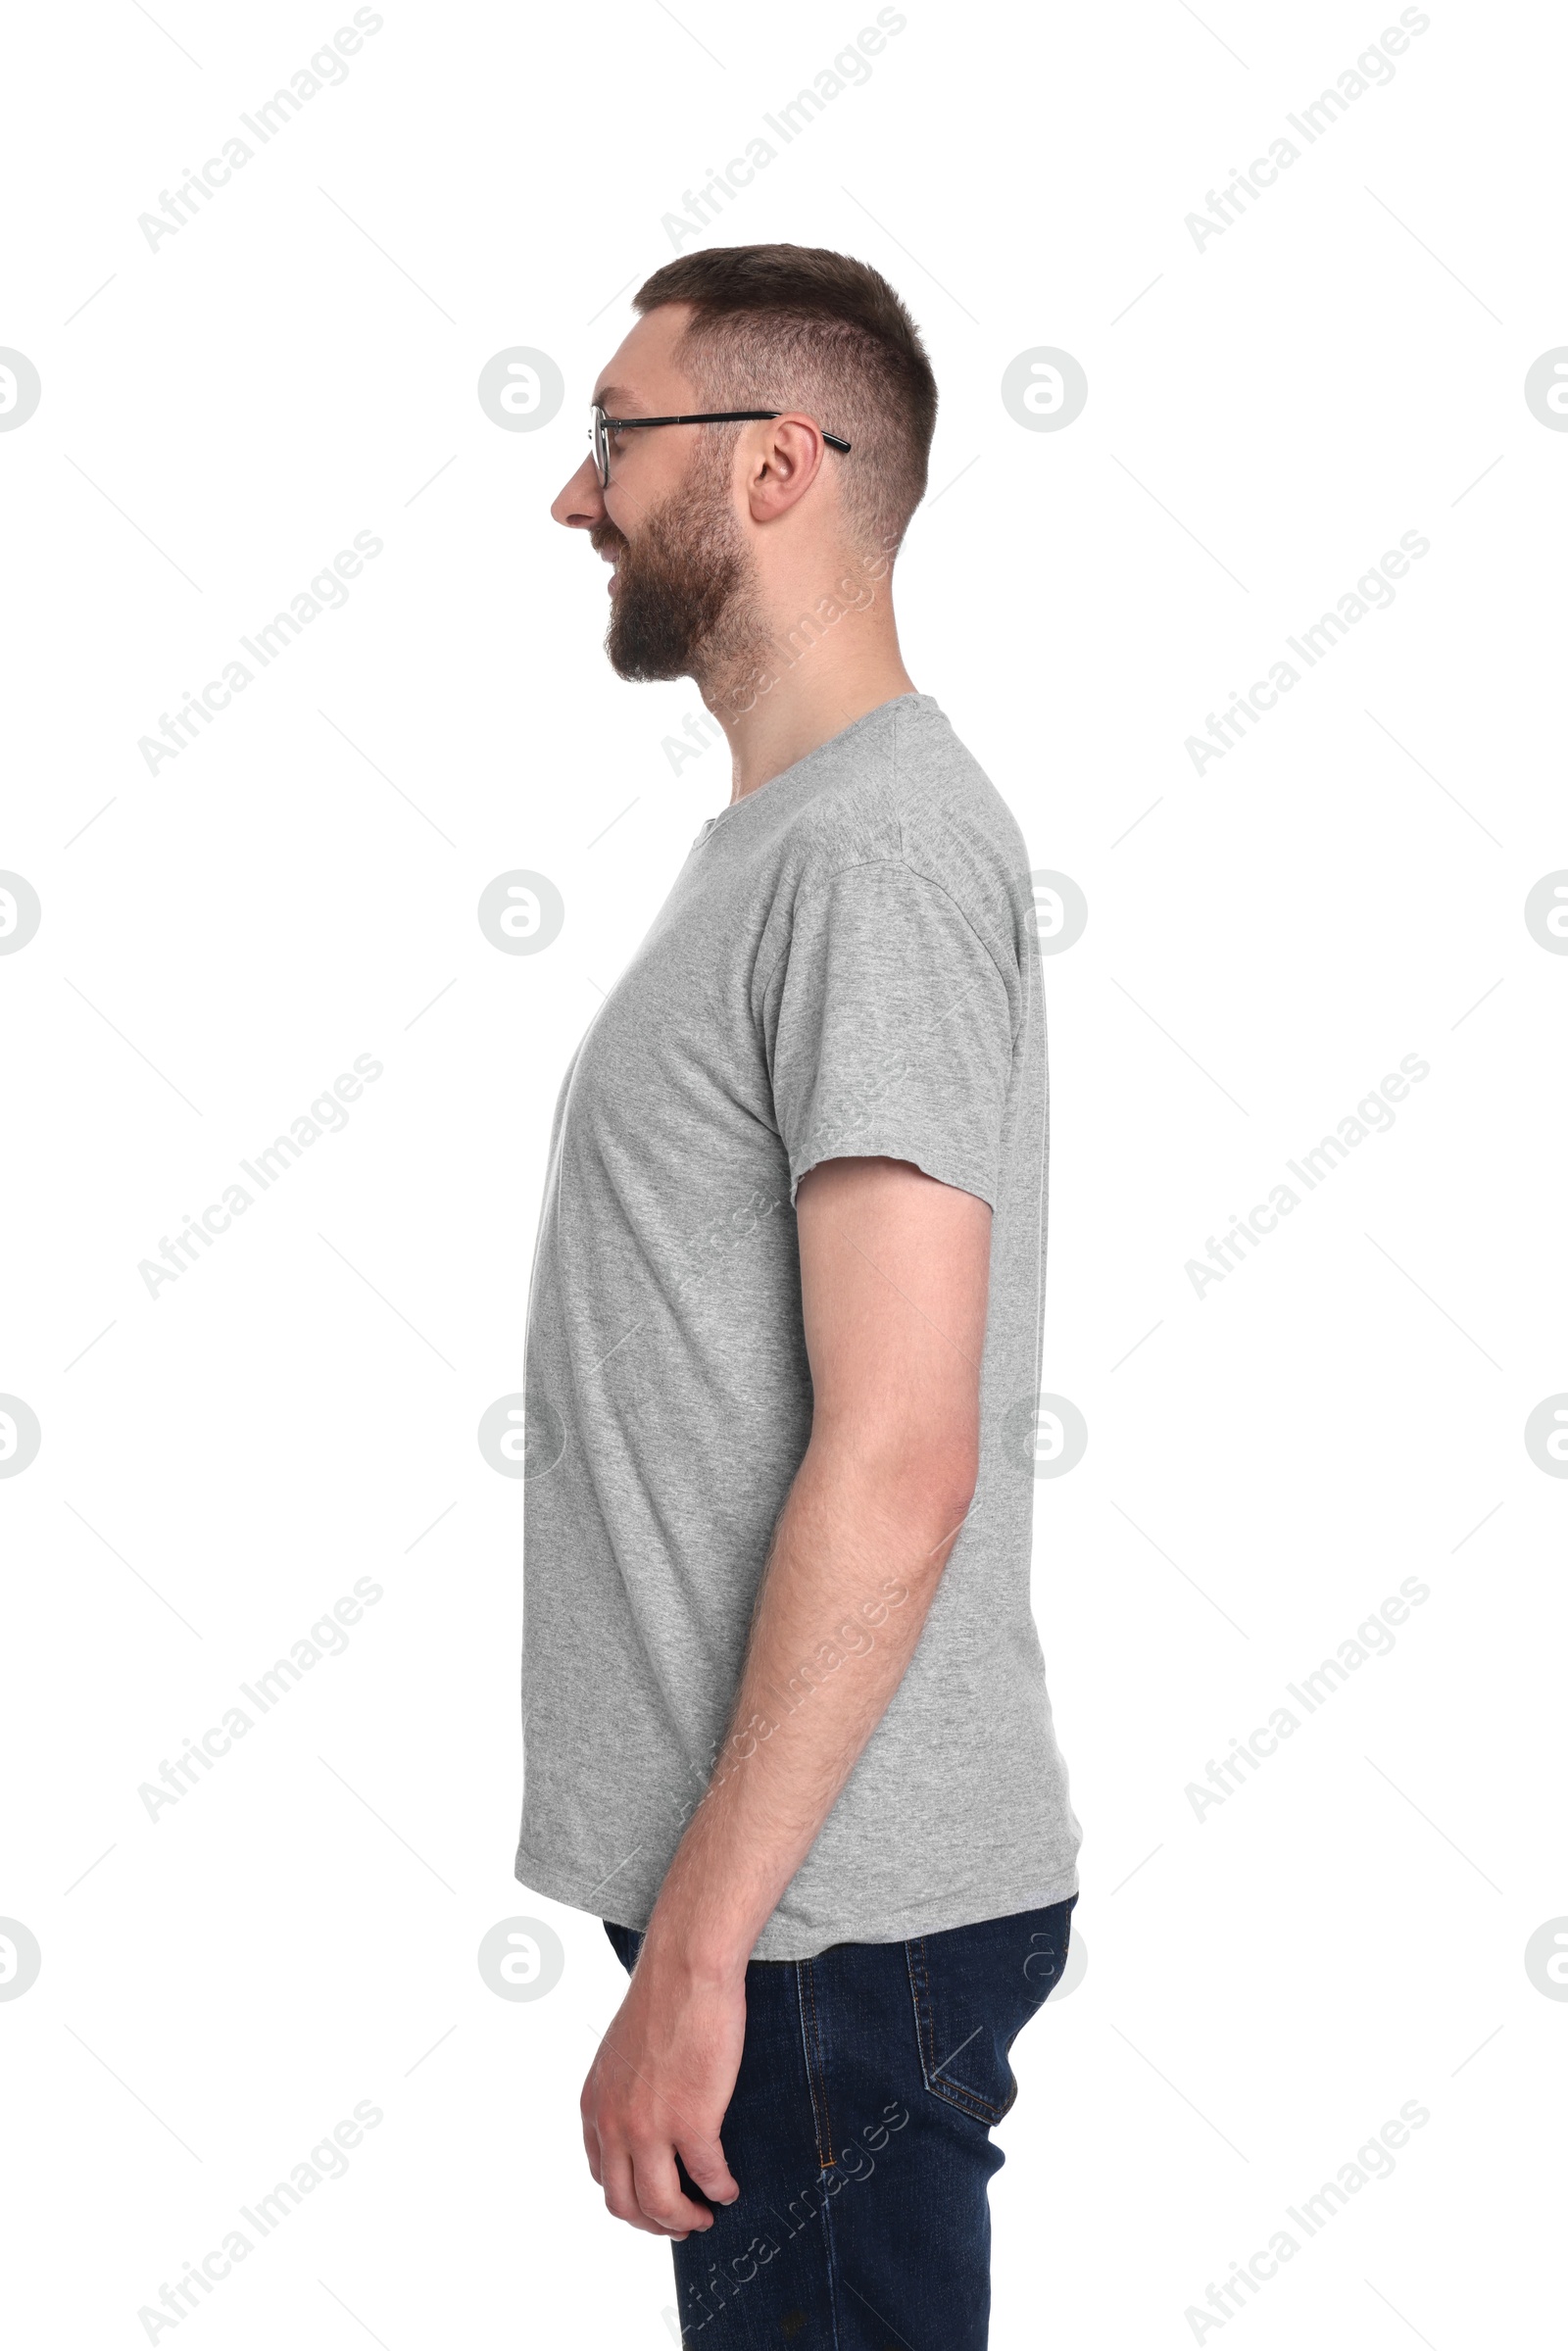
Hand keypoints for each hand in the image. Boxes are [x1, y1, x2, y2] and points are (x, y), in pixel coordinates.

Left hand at [581, 1944, 744, 2237]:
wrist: (685, 1968)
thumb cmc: (663, 1999)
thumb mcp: (622, 2054)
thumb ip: (624, 2093)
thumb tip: (646, 2118)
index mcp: (594, 2106)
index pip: (603, 2176)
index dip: (630, 2198)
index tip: (653, 2201)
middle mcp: (614, 2124)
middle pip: (625, 2204)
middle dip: (654, 2223)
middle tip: (680, 2224)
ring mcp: (651, 2128)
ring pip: (661, 2205)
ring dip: (685, 2220)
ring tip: (705, 2216)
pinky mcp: (692, 2122)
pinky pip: (708, 2177)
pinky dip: (720, 2190)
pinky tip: (729, 2188)